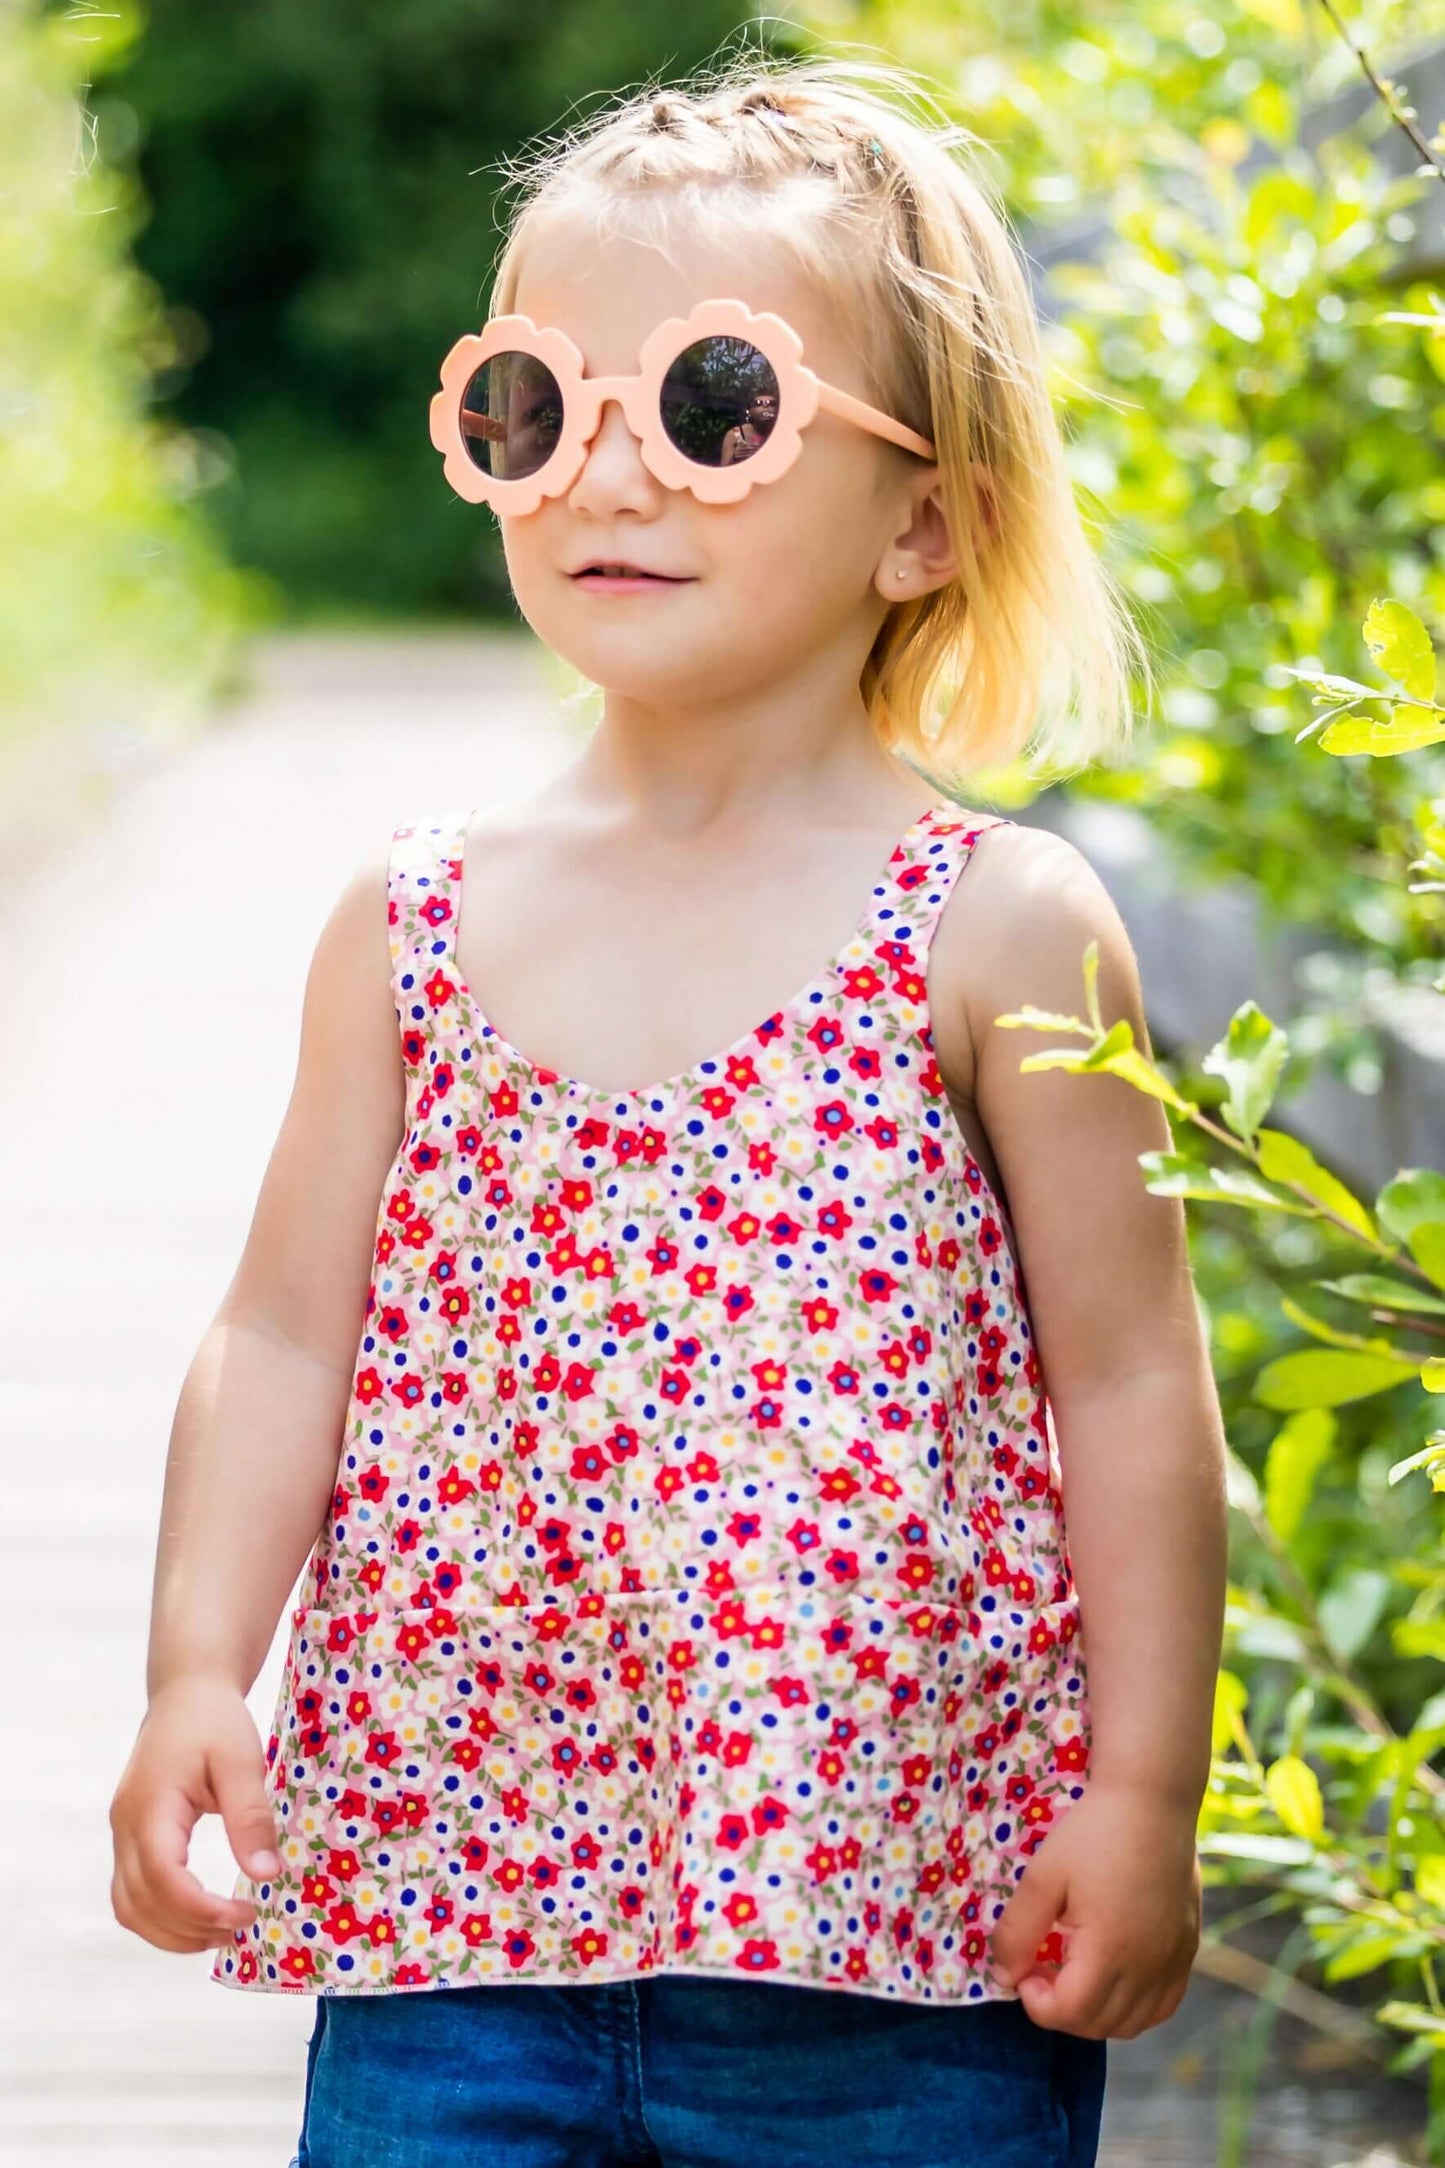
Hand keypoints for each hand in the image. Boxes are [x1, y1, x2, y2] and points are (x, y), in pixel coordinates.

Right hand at [109, 1677, 282, 1953]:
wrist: (186, 1693)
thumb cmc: (214, 1721)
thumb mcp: (241, 1762)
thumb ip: (250, 1818)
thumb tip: (266, 1876)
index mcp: (150, 1806)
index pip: (163, 1878)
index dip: (201, 1909)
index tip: (247, 1913)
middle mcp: (125, 1826)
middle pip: (141, 1902)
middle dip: (189, 1929)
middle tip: (243, 1926)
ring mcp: (121, 1833)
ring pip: (129, 1906)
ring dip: (171, 1933)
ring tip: (223, 1932)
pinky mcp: (129, 1837)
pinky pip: (132, 1893)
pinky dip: (160, 1917)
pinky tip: (198, 1917)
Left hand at [988, 1782, 1200, 2038]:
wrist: (1151, 1799)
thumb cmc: (1092, 1831)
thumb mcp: (1043, 1875)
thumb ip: (1018, 1931)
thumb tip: (1003, 1978)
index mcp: (1110, 1950)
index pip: (1070, 2013)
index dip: (1036, 2003)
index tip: (1024, 1971)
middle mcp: (1148, 1966)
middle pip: (1100, 2025)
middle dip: (1062, 2011)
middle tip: (1042, 1972)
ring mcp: (1173, 1960)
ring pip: (1134, 2023)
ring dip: (1097, 2015)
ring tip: (1074, 1975)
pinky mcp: (1188, 1948)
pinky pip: (1165, 2004)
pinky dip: (1136, 2009)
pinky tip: (1114, 1981)